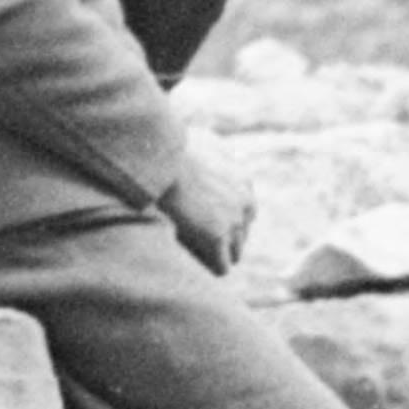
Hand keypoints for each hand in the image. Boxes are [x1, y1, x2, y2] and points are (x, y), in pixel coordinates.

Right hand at [163, 149, 253, 275]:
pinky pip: (221, 267)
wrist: (162, 160)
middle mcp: (246, 202)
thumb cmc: (174, 148)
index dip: (223, 219)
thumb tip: (210, 148)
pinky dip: (208, 266)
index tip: (202, 221)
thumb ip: (216, 151)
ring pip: (234, 253)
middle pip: (242, 235)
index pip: (244, 213)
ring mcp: (234, 222)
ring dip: (215, 254)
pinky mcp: (218, 238)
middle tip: (195, 238)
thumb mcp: (205, 141)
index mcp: (244, 181)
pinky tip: (193, 260)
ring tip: (193, 251)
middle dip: (223, 239)